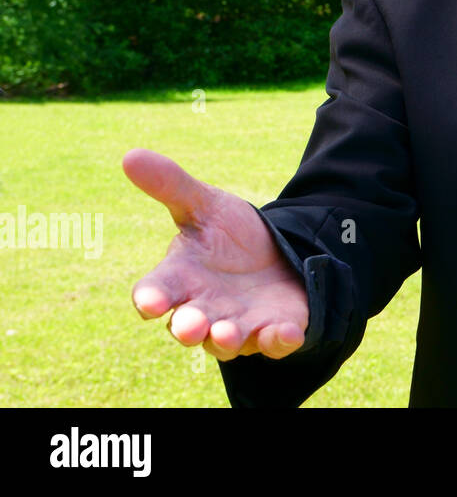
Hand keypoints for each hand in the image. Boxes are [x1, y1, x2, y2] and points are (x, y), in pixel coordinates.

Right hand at [124, 148, 308, 361]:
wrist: (280, 251)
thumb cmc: (230, 234)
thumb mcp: (205, 205)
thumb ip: (171, 186)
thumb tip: (130, 155)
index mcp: (180, 279)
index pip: (156, 293)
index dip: (151, 298)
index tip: (150, 302)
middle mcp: (204, 309)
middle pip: (188, 326)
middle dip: (188, 327)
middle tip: (190, 325)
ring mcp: (239, 323)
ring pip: (226, 341)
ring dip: (226, 340)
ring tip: (225, 335)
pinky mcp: (275, 329)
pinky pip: (275, 342)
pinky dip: (278, 340)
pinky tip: (286, 332)